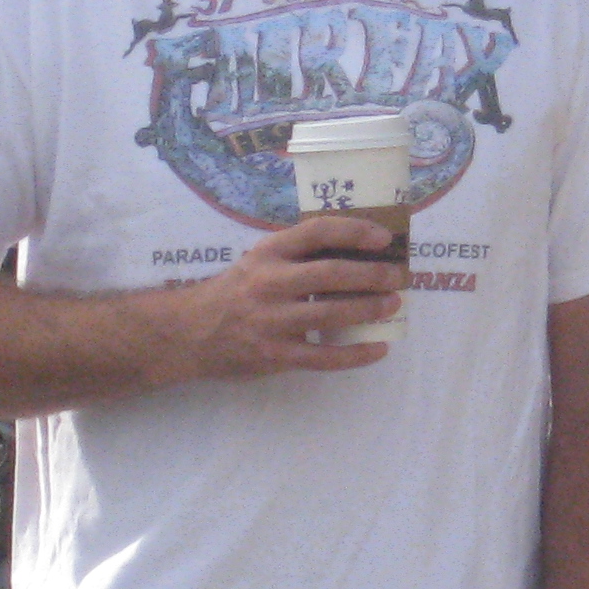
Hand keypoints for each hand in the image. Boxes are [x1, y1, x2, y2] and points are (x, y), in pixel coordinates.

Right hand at [175, 215, 405, 381]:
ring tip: (392, 305)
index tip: (384, 237)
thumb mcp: (260, 261)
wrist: (190, 332)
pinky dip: (356, 354)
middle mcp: (269, 282)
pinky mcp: (275, 355)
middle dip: (372, 275)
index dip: (355, 231)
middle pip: (330, 274)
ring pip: (331, 314)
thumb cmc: (238, 291)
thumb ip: (299, 254)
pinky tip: (379, 348)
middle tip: (398, 277)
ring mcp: (271, 321)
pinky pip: (324, 358)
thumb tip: (361, 249)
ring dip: (369, 309)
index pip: (317, 232)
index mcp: (269, 253)